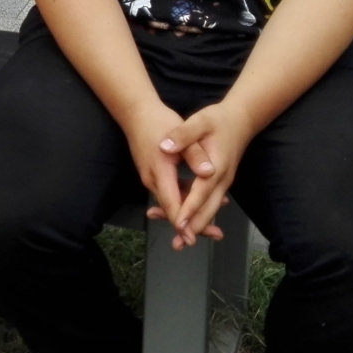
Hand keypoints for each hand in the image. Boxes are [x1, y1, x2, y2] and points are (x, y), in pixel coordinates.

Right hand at [123, 101, 222, 249]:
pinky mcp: (155, 174)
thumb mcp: (180, 134)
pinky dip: (186, 198)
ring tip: (214, 225)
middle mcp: (153, 180)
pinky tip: (201, 199)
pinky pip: (171, 192)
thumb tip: (209, 172)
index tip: (191, 238)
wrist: (136, 113)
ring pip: (172, 202)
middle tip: (215, 234)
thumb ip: (195, 154)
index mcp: (160, 171)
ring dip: (190, 213)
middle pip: (172, 208)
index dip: (182, 222)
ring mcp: (152, 178)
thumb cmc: (159, 121)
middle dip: (192, 224)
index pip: (171, 203)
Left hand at [154, 101, 252, 248]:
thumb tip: (165, 147)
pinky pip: (208, 204)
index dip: (190, 209)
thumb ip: (183, 135)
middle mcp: (222, 180)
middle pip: (208, 210)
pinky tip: (183, 220)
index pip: (201, 193)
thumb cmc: (219, 120)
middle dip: (193, 228)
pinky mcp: (219, 183)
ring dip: (195, 225)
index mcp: (217, 167)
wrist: (241, 119)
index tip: (178, 224)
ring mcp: (222, 184)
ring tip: (177, 239)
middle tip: (177, 243)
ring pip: (209, 210)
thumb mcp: (200, 121)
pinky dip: (197, 214)